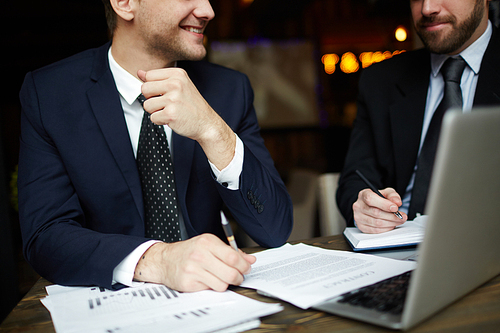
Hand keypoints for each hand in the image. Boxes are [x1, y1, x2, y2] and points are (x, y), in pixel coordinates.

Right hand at [134, 234, 255, 291]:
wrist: (165, 260)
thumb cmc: (189, 251)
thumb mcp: (209, 244)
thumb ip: (230, 252)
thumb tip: (250, 260)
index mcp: (207, 242)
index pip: (233, 257)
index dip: (244, 266)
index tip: (246, 268)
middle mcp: (200, 255)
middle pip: (230, 273)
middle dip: (238, 277)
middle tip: (237, 276)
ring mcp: (193, 270)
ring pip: (222, 284)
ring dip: (225, 283)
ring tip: (219, 277)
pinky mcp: (188, 283)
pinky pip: (210, 290)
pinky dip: (212, 287)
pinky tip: (206, 280)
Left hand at [137, 68, 235, 169]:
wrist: (207, 123)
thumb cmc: (191, 105)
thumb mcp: (179, 86)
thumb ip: (159, 78)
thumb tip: (139, 72)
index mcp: (178, 74)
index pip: (149, 75)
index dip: (153, 87)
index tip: (165, 93)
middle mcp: (176, 84)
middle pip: (144, 89)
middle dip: (151, 99)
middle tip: (166, 104)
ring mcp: (174, 99)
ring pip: (147, 105)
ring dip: (156, 112)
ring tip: (170, 111)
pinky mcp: (171, 114)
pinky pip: (153, 118)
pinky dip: (160, 121)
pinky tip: (173, 119)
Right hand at [352, 187, 406, 233]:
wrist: (370, 206)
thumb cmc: (378, 199)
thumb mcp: (386, 193)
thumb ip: (393, 196)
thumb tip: (397, 203)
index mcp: (363, 194)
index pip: (370, 199)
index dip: (384, 204)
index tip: (395, 208)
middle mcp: (358, 206)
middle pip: (375, 212)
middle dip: (392, 216)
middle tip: (402, 216)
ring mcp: (358, 217)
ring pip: (376, 223)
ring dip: (391, 223)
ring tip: (399, 221)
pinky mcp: (361, 226)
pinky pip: (375, 230)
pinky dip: (385, 229)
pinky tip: (391, 225)